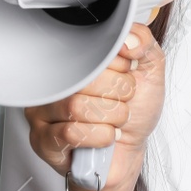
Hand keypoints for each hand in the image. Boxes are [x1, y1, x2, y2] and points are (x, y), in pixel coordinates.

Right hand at [24, 21, 165, 190]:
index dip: (120, 68)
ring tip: (114, 123)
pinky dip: (100, 137)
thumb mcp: (149, 70)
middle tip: (120, 105)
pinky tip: (105, 138)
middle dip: (118, 98)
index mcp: (74, 59)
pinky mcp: (41, 140)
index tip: (126, 78)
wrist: (130, 150)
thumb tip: (127, 39)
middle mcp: (53, 81)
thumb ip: (143, 42)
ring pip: (76, 107)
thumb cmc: (134, 110)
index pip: (92, 50)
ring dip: (110, 119)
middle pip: (83, 80)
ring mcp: (42, 110)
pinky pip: (70, 133)